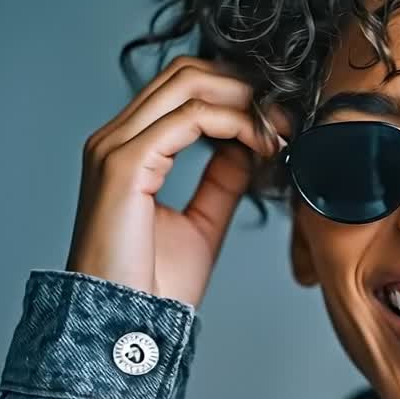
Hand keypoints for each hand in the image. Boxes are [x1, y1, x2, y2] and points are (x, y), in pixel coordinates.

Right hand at [65, 56, 287, 308]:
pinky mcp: (124, 164)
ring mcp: (114, 148)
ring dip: (245, 102)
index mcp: (126, 150)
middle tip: (285, 117)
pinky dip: (236, 124)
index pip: (180, 89)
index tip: (279, 121)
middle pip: (184, 74)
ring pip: (188, 85)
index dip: (235, 94)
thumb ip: (222, 180)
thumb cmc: (153, 285)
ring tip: (280, 131)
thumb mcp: (202, 221)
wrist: (127, 325)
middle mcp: (114, 140)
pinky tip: (263, 146)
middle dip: (243, 88)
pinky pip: (191, 119)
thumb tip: (248, 148)